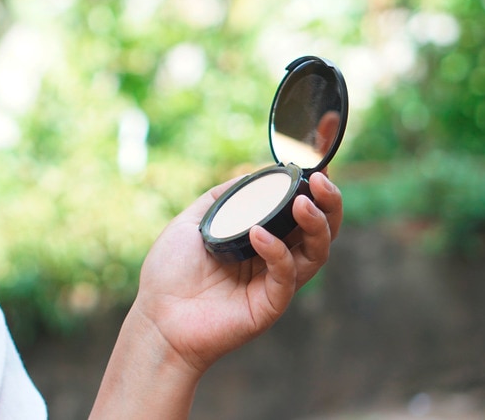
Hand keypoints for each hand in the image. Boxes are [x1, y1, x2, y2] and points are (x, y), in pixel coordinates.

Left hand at [132, 172, 341, 374]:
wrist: (156, 315)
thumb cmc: (170, 271)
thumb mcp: (193, 221)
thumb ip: (224, 199)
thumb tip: (254, 176)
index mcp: (260, 239)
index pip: (298, 213)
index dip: (313, 192)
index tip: (315, 168)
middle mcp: (273, 260)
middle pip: (319, 232)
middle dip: (328, 204)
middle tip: (321, 182)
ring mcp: (273, 283)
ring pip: (315, 253)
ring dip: (315, 225)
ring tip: (302, 203)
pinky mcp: (268, 306)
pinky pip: (285, 276)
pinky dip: (277, 251)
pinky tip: (258, 234)